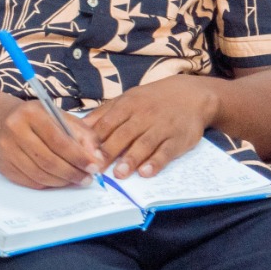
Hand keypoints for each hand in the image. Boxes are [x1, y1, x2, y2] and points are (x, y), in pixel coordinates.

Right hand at [0, 98, 105, 189]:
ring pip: (40, 174)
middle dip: (72, 173)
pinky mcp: (3, 165)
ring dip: (62, 181)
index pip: (59, 140)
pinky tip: (58, 180)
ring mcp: (5, 149)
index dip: (79, 157)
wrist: (0, 121)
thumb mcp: (60, 117)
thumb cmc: (37, 119)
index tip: (94, 167)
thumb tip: (96, 157)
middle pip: (49, 160)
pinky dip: (48, 184)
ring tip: (75, 180)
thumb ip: (81, 134)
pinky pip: (30, 181)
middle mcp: (15, 129)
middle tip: (87, 179)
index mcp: (31, 113)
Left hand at [84, 76, 219, 177]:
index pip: (108, 123)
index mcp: (128, 105)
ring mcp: (162, 127)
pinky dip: (156, 162)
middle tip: (96, 168)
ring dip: (131, 159)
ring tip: (119, 174)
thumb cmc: (151, 100)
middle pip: (124, 134)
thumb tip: (80, 126)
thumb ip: (104, 113)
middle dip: (109, 152)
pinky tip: (146, 172)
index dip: (95, 139)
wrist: (190, 95)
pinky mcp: (178, 139)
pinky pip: (166, 152)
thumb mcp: (127, 99)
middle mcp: (144, 115)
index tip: (83, 153)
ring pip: (144, 144)